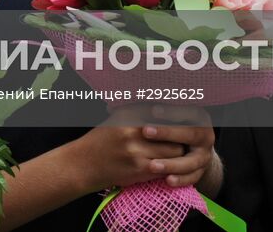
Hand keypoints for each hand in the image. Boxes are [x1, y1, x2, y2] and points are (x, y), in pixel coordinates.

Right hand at [74, 105, 215, 189]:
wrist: (83, 164)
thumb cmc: (101, 140)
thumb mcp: (116, 118)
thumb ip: (138, 110)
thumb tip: (163, 102)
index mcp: (128, 115)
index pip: (163, 112)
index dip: (177, 115)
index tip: (188, 114)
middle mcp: (133, 131)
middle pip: (172, 132)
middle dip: (180, 136)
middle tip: (186, 136)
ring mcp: (137, 151)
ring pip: (173, 151)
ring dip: (178, 153)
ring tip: (179, 151)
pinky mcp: (140, 170)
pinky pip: (166, 167)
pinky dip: (170, 167)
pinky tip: (169, 165)